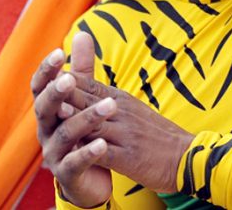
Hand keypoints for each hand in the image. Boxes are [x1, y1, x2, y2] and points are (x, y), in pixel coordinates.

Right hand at [31, 34, 113, 207]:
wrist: (91, 178)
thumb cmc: (85, 132)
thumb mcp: (84, 99)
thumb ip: (82, 70)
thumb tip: (82, 33)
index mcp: (49, 110)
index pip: (40, 87)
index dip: (46, 71)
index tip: (59, 53)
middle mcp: (46, 130)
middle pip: (44, 108)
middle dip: (57, 93)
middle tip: (70, 79)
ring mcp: (54, 153)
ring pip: (65, 133)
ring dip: (87, 118)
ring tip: (111, 105)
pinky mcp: (67, 175)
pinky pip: (75, 162)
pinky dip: (88, 152)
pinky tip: (103, 143)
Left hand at [61, 34, 195, 193]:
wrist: (185, 155)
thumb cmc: (154, 133)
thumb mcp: (131, 108)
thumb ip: (106, 97)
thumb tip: (83, 85)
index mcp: (120, 99)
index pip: (89, 85)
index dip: (67, 80)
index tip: (47, 74)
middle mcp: (121, 112)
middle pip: (89, 99)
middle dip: (67, 93)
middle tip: (46, 87)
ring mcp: (125, 134)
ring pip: (96, 124)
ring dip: (76, 117)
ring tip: (57, 113)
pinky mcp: (129, 158)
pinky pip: (106, 152)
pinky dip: (90, 150)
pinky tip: (76, 150)